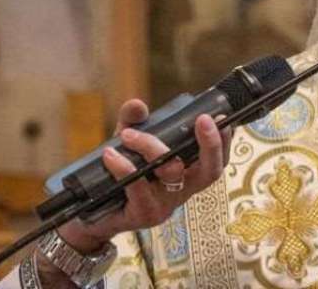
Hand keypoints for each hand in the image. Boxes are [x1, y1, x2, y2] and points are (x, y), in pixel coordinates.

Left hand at [55, 99, 232, 252]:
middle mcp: (184, 189)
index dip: (224, 141)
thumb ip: (134, 121)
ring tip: (128, 135)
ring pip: (172, 172)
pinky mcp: (144, 214)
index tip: (221, 118)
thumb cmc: (121, 175)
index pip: (217, 159)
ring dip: (152, 147)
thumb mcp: (129, 144)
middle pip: (210, 171)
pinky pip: (139, 188)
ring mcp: (166, 204)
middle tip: (203, 119)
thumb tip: (137, 105)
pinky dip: (124, 167)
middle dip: (211, 144)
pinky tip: (111, 155)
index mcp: (189, 173)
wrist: (93, 213)